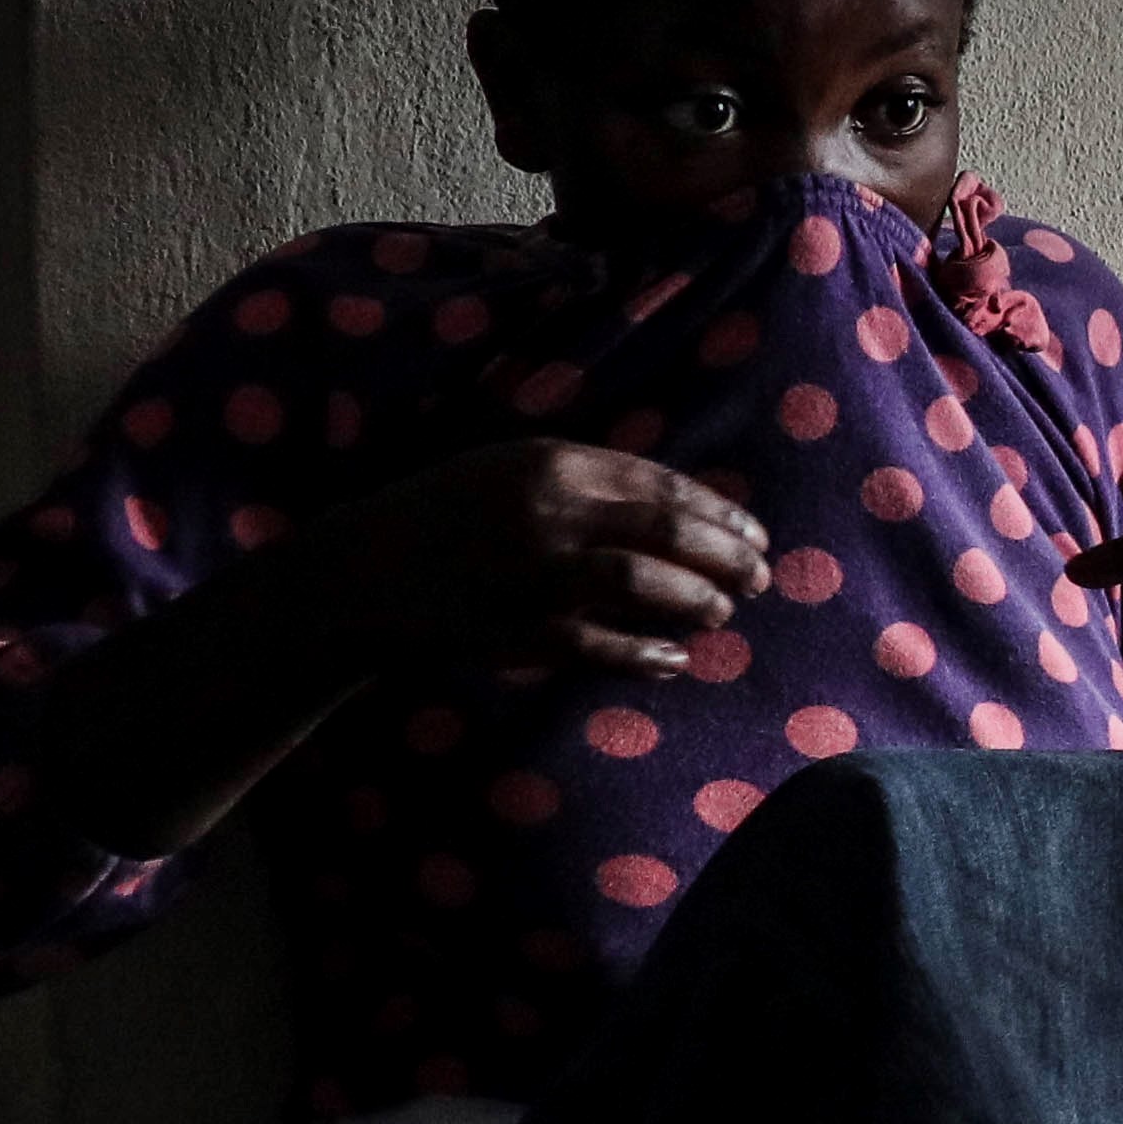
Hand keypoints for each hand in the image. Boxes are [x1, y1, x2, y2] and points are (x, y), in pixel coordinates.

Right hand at [293, 440, 770, 675]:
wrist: (361, 568)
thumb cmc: (446, 513)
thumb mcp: (511, 466)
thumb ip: (587, 477)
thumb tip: (678, 503)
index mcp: (549, 461)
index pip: (659, 483)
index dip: (718, 512)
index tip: (756, 533)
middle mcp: (544, 511)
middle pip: (663, 530)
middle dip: (725, 556)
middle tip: (761, 577)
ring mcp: (529, 572)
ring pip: (639, 583)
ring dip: (694, 600)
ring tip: (723, 612)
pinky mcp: (513, 629)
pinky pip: (597, 645)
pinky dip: (645, 656)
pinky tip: (675, 661)